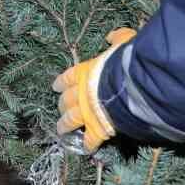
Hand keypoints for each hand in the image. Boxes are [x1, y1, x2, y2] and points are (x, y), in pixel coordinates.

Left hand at [52, 27, 136, 151]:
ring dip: (65, 124)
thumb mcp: (124, 43)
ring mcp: (87, 112)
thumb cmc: (126, 63)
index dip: (61, 82)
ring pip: (71, 119)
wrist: (129, 88)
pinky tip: (86, 148)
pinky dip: (88, 144)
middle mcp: (81, 92)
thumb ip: (117, 39)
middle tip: (60, 108)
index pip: (69, 77)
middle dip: (63, 104)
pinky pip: (91, 139)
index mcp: (85, 72)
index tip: (56, 87)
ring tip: (61, 129)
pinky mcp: (97, 128)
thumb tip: (110, 37)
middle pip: (67, 100)